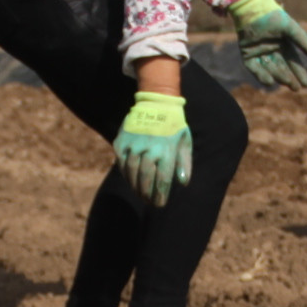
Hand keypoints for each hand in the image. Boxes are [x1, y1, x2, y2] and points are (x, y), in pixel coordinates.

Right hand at [114, 90, 191, 205]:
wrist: (156, 102)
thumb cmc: (174, 125)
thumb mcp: (185, 141)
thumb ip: (184, 163)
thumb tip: (182, 183)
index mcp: (166, 151)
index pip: (163, 180)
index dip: (160, 195)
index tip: (160, 203)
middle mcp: (149, 149)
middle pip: (146, 179)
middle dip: (147, 194)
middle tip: (149, 202)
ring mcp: (133, 145)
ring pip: (132, 173)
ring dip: (135, 187)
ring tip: (140, 194)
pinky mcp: (121, 142)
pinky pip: (122, 163)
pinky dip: (126, 174)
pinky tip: (131, 180)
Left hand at [231, 0, 306, 88]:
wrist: (253, 10)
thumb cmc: (273, 17)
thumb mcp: (290, 28)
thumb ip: (302, 41)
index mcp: (283, 44)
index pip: (293, 61)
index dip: (300, 72)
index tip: (306, 83)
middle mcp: (272, 50)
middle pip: (282, 68)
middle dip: (290, 78)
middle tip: (296, 88)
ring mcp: (259, 53)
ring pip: (270, 69)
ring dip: (278, 76)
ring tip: (287, 82)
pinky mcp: (247, 54)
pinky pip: (254, 68)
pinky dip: (261, 75)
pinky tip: (269, 81)